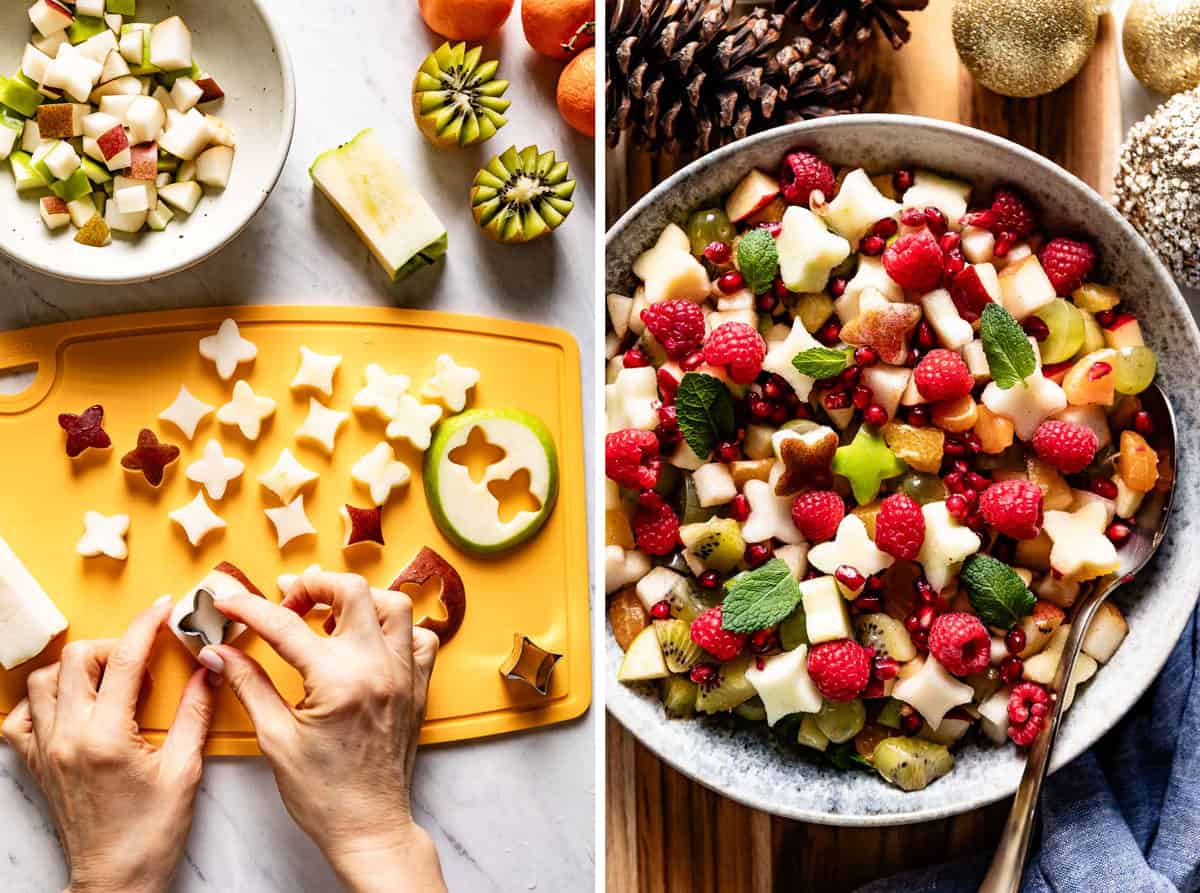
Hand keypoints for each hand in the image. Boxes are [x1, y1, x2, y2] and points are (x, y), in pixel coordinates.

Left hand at [0, 597, 216, 892]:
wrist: (116, 878)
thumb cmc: (152, 833)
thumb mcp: (185, 769)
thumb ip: (195, 712)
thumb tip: (209, 668)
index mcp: (106, 737)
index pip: (125, 660)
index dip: (147, 625)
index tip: (163, 609)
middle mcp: (67, 738)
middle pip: (78, 658)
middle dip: (115, 645)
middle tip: (144, 658)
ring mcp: (45, 750)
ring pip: (45, 680)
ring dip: (79, 668)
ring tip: (111, 681)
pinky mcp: (35, 763)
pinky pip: (20, 716)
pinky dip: (43, 700)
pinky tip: (73, 706)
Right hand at [198, 570, 444, 892]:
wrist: (369, 827)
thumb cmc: (322, 793)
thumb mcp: (275, 738)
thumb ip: (248, 685)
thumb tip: (218, 651)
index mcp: (338, 681)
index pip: (286, 625)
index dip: (249, 606)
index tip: (226, 598)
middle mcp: (378, 667)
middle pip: (353, 591)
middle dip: (314, 584)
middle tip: (287, 600)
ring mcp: (404, 674)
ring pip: (393, 604)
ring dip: (359, 599)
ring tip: (328, 616)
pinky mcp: (418, 685)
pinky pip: (420, 637)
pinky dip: (395, 628)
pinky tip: (368, 641)